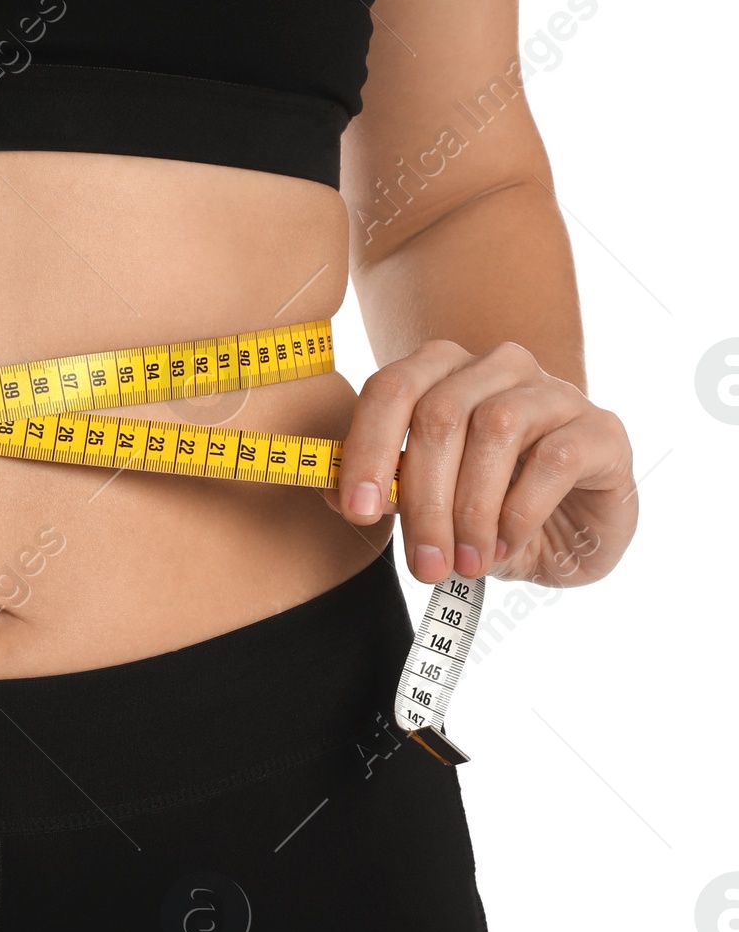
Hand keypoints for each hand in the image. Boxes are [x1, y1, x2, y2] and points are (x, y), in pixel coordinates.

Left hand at [325, 339, 635, 587]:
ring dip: (472, 509)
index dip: (367, 448)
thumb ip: (386, 489)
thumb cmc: (490, 510)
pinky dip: (520, 511)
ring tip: (468, 562)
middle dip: (424, 500)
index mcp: (444, 372)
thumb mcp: (429, 504)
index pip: (392, 388)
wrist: (572, 533)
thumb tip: (329, 491)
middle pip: (440, 414)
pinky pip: (552, 457)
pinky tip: (507, 544)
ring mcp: (554, 392)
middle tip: (423, 564)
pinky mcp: (601, 429)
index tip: (358, 510)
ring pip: (494, 428)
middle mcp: (499, 367)